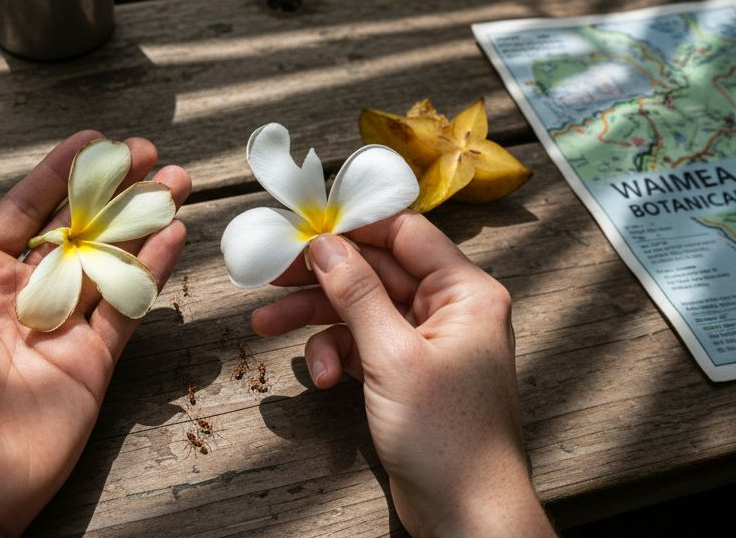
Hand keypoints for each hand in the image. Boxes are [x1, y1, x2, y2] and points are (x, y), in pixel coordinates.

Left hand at [0, 131, 190, 537]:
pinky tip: (173, 231)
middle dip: (111, 189)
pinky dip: (151, 269)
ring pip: (109, 260)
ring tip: (175, 178)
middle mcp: (21, 299)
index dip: (57, 173)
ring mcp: (60, 331)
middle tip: (146, 151)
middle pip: (75, 229)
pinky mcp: (91, 363)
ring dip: (141, 218)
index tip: (90, 139)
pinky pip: (126, 306)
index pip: (23, 211)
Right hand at [250, 212, 552, 537]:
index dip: (354, 227)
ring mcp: (427, 343)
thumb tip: (327, 245)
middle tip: (271, 276)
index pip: (405, 234)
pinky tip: (321, 375)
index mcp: (465, 292)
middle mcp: (450, 310)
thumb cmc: (451, 438)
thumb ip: (357, 295)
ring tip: (268, 324)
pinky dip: (336, 355)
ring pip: (360, 310)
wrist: (467, 514)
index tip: (306, 227)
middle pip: (374, 272)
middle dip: (321, 278)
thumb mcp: (394, 356)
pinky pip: (362, 346)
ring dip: (316, 319)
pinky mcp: (407, 374)